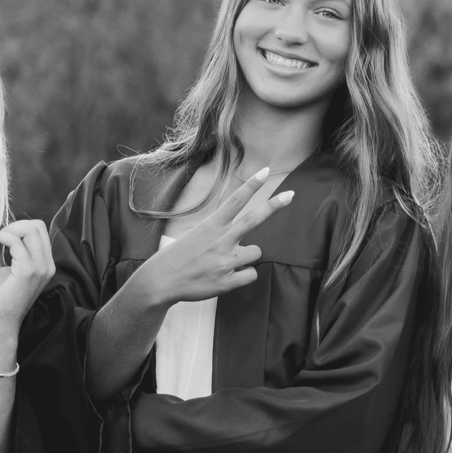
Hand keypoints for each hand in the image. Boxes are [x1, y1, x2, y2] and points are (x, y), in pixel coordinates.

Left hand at [0, 220, 56, 345]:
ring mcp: (41, 268)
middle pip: (37, 226)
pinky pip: (16, 242)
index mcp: (44, 263)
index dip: (17, 227)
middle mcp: (47, 265)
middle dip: (13, 225)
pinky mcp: (29, 271)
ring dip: (7, 230)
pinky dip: (0, 237)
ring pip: (30, 229)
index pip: (39, 231)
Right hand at [129, 166, 293, 309]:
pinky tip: (226, 276)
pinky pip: (251, 275)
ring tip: (226, 262)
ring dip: (247, 257)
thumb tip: (239, 231)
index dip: (252, 185)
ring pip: (256, 253)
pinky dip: (242, 276)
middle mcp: (221, 240)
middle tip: (290, 195)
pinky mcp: (227, 281)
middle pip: (253, 218)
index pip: (235, 200)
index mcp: (211, 225)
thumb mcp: (196, 234)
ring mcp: (225, 261)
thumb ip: (219, 230)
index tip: (266, 171)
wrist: (161, 281)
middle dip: (273, 205)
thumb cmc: (179, 256)